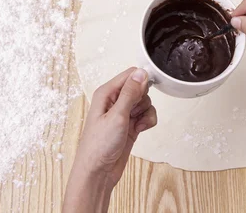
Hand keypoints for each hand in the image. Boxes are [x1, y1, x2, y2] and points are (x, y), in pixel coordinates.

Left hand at [64, 68, 156, 212]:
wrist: (98, 172)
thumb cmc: (99, 145)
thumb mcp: (117, 116)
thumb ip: (130, 93)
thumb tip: (141, 73)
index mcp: (106, 93)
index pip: (130, 74)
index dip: (141, 80)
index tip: (145, 92)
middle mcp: (114, 101)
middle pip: (140, 88)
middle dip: (143, 99)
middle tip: (134, 112)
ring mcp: (123, 113)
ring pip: (145, 102)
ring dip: (146, 112)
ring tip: (136, 124)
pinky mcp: (131, 125)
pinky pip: (146, 115)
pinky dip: (148, 121)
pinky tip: (140, 129)